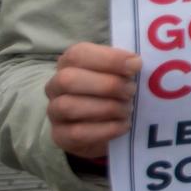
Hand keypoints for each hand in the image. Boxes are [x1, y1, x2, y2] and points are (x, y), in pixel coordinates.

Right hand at [44, 43, 140, 158]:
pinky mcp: (60, 135)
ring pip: (69, 106)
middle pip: (68, 80)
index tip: (136, 65)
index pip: (78, 54)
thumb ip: (125, 66)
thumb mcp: (119, 74)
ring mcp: (54, 112)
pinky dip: (106, 129)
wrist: (103, 126)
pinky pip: (77, 133)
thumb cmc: (114, 92)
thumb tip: (135, 62)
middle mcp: (56, 86)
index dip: (108, 59)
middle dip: (107, 85)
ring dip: (106, 108)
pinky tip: (124, 125)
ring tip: (127, 109)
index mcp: (70, 63)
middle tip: (131, 91)